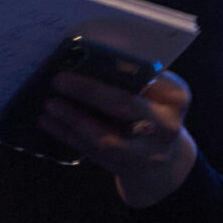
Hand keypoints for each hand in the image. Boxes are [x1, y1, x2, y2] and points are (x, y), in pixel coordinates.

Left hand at [38, 68, 197, 208]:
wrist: (163, 162)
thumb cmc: (152, 114)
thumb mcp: (156, 93)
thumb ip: (132, 78)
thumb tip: (84, 54)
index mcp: (176, 97)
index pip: (146, 77)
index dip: (115, 69)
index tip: (86, 55)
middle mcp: (166, 125)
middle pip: (126, 107)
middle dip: (89, 92)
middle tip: (59, 80)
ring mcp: (146, 152)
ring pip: (106, 138)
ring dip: (72, 119)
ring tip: (49, 104)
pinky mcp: (125, 167)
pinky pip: (91, 151)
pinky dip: (67, 135)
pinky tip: (47, 122)